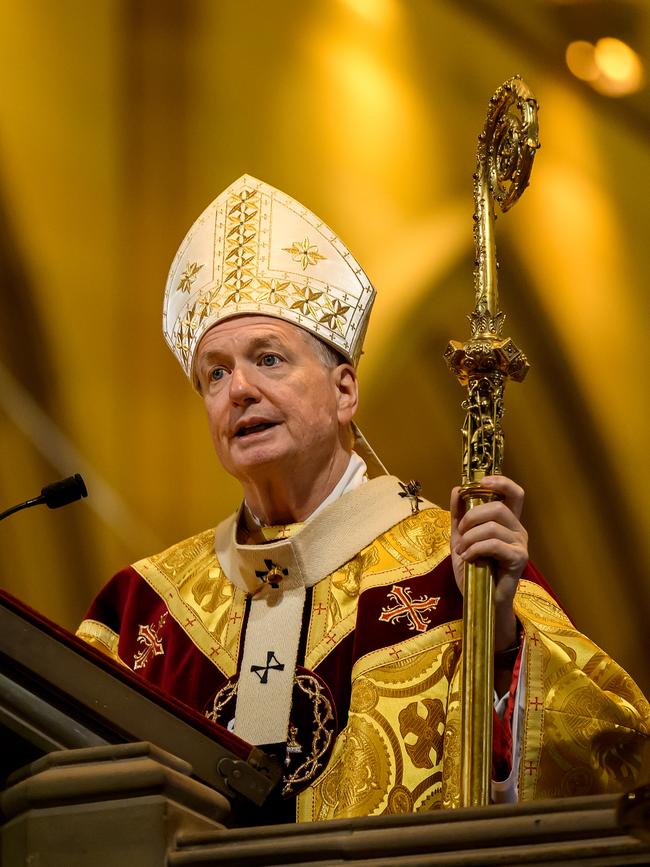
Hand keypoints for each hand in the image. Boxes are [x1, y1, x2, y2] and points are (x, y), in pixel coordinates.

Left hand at [450, 475, 527, 651]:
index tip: (482, 481)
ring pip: (492, 526)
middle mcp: (518, 529)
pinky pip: (494, 544)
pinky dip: (475, 549)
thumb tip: (457, 489)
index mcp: (507, 522)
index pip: (514, 493)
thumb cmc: (474, 570)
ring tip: (462, 551)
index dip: (501, 482)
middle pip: (497, 506)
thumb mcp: (461, 539)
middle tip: (460, 533)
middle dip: (472, 517)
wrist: (480, 600)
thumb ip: (459, 515)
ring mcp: (521, 544)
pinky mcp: (519, 558)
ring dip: (470, 538)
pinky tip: (469, 558)